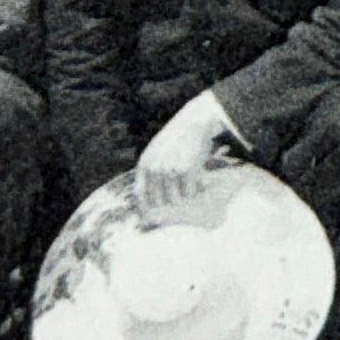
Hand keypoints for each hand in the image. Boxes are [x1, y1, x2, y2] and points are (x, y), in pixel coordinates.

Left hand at [136, 90, 237, 212]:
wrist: (195, 121)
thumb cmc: (177, 140)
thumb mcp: (156, 151)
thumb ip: (150, 171)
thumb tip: (144, 199)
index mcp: (145, 163)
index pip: (139, 194)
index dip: (144, 209)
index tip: (150, 218)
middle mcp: (155, 167)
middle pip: (158, 201)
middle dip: (167, 207)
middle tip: (178, 206)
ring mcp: (171, 169)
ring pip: (175, 199)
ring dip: (184, 198)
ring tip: (191, 191)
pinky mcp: (187, 169)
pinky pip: (190, 192)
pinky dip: (196, 191)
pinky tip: (201, 183)